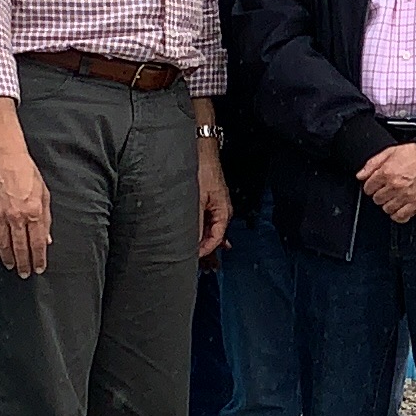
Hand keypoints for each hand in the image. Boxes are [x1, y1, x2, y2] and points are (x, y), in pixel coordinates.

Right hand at [0, 133, 50, 277]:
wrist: (3, 156)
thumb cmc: (25, 171)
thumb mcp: (44, 193)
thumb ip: (46, 218)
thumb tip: (47, 238)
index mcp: (33, 212)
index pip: (37, 243)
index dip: (38, 259)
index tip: (39, 268)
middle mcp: (16, 216)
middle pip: (20, 248)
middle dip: (24, 263)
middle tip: (25, 273)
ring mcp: (0, 215)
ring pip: (3, 244)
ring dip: (8, 258)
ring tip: (12, 266)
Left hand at [196, 137, 231, 257]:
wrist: (200, 149)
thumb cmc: (203, 168)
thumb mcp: (197, 198)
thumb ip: (195, 221)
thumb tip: (192, 241)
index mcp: (224, 211)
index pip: (216, 239)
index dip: (205, 251)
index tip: (192, 258)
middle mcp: (221, 211)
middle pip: (214, 237)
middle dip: (206, 251)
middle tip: (197, 266)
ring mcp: (214, 206)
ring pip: (209, 231)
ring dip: (203, 244)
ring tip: (200, 261)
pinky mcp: (206, 201)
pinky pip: (205, 223)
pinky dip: (200, 233)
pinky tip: (197, 241)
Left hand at [357, 142, 415, 227]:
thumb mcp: (390, 151)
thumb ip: (373, 163)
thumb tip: (360, 175)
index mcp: (387, 173)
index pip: (368, 187)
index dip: (369, 186)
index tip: (373, 186)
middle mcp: (396, 186)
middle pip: (378, 199)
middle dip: (378, 195)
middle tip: (383, 191)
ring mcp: (407, 195)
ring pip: (389, 209)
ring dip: (388, 206)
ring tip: (391, 200)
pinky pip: (404, 216)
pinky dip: (400, 217)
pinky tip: (399, 214)